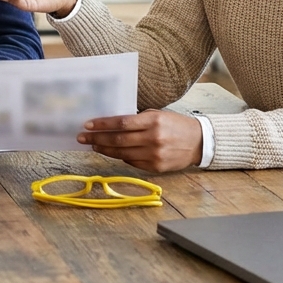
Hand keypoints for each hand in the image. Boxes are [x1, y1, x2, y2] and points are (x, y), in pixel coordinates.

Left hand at [76, 110, 203, 172]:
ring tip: (93, 145)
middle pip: (118, 139)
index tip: (88, 125)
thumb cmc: (175, 125)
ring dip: (105, 149)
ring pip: (122, 153)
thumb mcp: (158, 115)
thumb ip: (137, 119)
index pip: (121, 123)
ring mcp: (154, 155)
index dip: (102, 124)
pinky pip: (132, 162)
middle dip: (97, 138)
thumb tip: (111, 124)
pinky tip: (111, 152)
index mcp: (153, 121)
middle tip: (82, 137)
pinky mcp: (156, 167)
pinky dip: (120, 157)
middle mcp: (153, 138)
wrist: (199, 142)